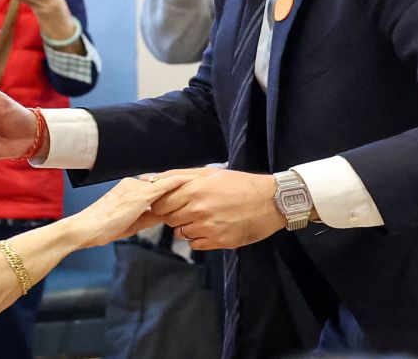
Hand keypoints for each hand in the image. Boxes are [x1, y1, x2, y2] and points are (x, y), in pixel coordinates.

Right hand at [67, 175, 192, 248]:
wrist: (86, 229)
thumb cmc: (103, 229)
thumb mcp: (131, 223)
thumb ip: (148, 216)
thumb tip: (164, 215)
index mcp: (129, 189)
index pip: (156, 185)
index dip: (172, 185)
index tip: (187, 185)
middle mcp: (132, 184)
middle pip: (161, 182)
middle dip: (179, 182)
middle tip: (199, 179)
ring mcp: (135, 188)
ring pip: (164, 183)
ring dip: (181, 182)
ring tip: (200, 179)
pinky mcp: (138, 195)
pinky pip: (163, 186)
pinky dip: (178, 183)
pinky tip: (191, 181)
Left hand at [150, 167, 285, 249]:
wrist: (271, 201)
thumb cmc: (239, 184)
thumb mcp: (209, 173)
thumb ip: (176, 176)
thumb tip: (146, 179)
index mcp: (194, 190)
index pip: (160, 204)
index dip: (164, 203)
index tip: (173, 202)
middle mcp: (199, 210)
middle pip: (169, 219)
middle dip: (176, 214)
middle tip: (193, 208)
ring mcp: (209, 228)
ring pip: (181, 233)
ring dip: (189, 227)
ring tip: (207, 217)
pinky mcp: (219, 242)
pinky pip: (195, 244)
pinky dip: (200, 238)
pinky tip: (214, 227)